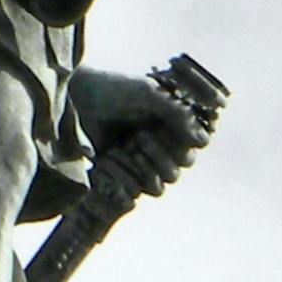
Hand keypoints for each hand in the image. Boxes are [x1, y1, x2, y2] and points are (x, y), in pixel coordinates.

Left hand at [69, 66, 209, 199]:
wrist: (78, 99)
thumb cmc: (114, 90)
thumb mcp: (148, 95)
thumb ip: (177, 114)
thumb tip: (202, 140)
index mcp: (176, 123)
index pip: (198, 144)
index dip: (184, 142)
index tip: (162, 129)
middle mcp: (165, 144)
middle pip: (180, 168)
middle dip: (159, 155)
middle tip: (138, 136)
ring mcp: (144, 162)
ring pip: (159, 186)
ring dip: (141, 169)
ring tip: (123, 147)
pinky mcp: (124, 175)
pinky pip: (134, 191)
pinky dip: (121, 176)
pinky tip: (107, 157)